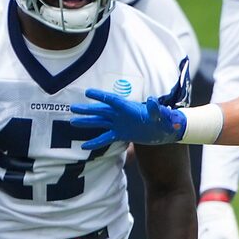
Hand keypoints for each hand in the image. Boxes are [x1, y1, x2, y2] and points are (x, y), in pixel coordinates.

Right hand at [69, 89, 186, 149]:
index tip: (88, 92)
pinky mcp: (121, 134)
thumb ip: (155, 109)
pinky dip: (95, 142)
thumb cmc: (164, 121)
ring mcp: (120, 124)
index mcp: (129, 108)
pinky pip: (105, 138)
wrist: (166, 130)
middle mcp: (122, 115)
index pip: (112, 101)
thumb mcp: (161, 116)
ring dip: (87, 122)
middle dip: (87, 110)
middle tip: (73, 108)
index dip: (100, 96)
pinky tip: (84, 146)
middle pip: (101, 111)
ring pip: (100, 122)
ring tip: (72, 121)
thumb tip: (152, 100)